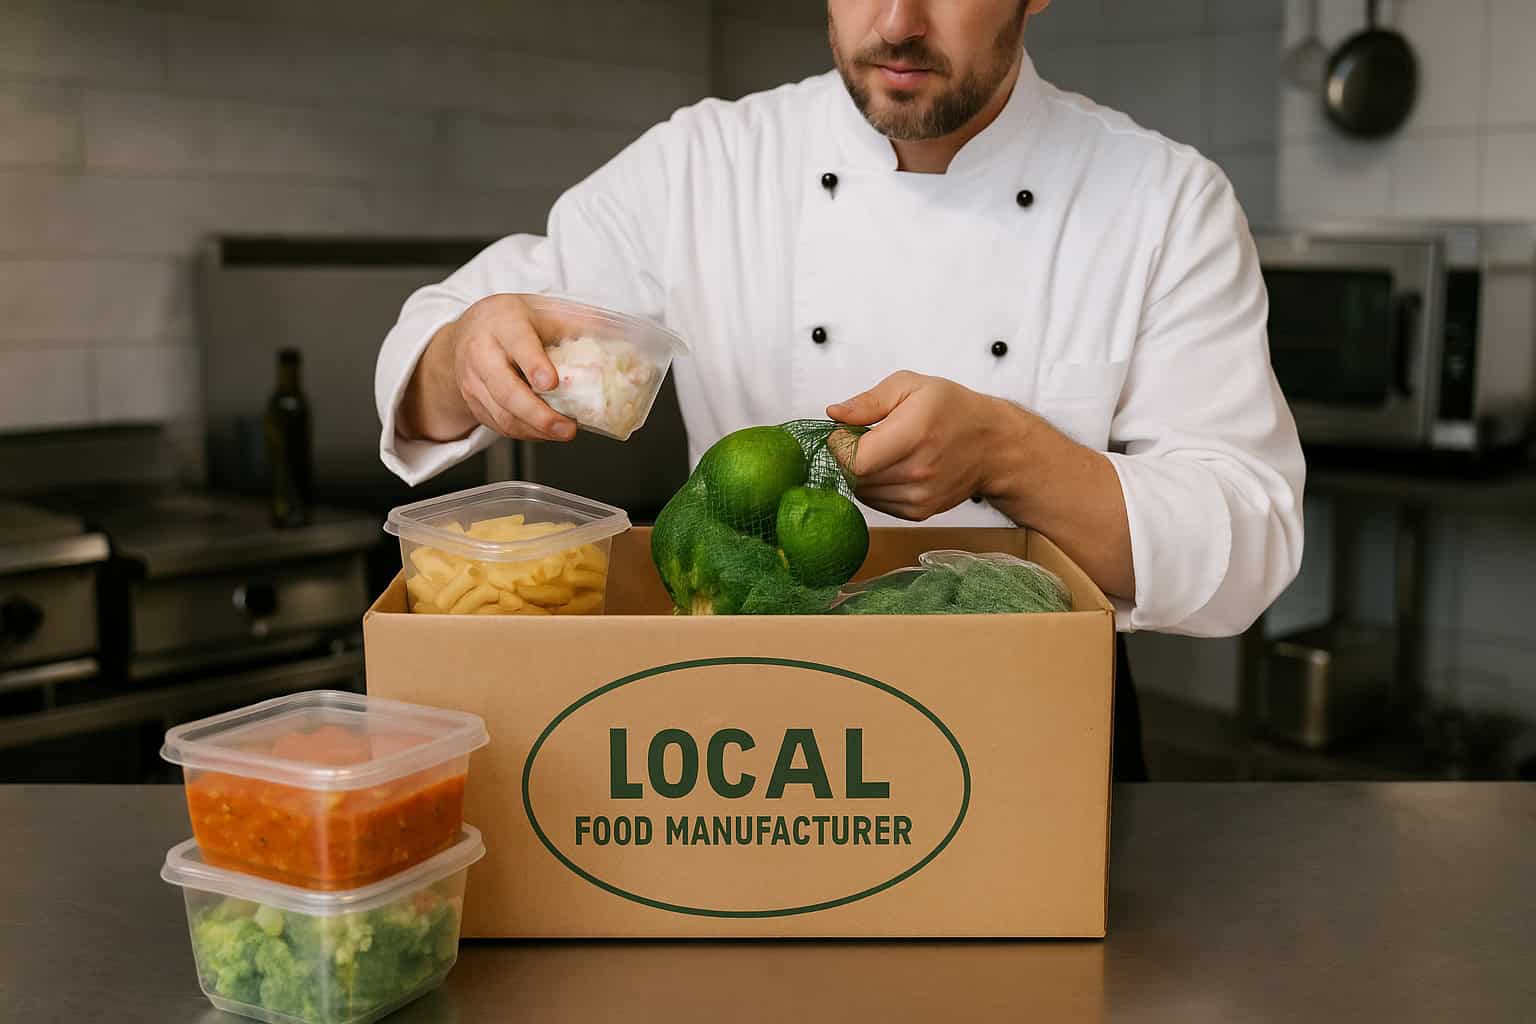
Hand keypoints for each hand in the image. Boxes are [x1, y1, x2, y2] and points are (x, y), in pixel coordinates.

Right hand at [400, 293, 576, 442]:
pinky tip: (546, 432)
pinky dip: (526, 433)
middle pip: (506, 391)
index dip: (534, 365)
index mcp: (503, 325)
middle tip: (567, 428)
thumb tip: (619, 332)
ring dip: (536, 430)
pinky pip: (499, 425)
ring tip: (563, 433)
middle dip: (539, 414)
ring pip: (502, 415)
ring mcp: (473, 382)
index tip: (552, 383)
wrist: (470, 330)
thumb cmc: (510, 320)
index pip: (518, 345)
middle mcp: (482, 354)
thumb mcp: (541, 310)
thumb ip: (576, 322)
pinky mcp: (474, 403)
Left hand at [827, 371, 1019, 521]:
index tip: (846, 431)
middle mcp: (918, 471)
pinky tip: (894, 467)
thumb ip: (868, 401)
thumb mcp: (910, 386)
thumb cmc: (953, 409)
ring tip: (885, 451)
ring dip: (862, 473)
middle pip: (855, 477)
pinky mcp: (919, 512)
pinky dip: (876, 487)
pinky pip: (877, 503)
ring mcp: (920, 497)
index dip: (839, 446)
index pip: (854, 460)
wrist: (992, 445)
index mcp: (914, 434)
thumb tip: (834, 414)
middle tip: (866, 438)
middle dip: (849, 456)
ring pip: (863, 493)